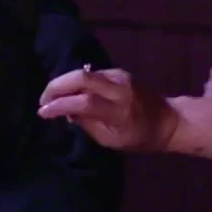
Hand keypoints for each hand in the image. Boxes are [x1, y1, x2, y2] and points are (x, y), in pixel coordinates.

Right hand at [38, 67, 175, 152]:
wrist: (168, 119)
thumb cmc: (140, 137)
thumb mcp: (112, 141)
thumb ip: (88, 125)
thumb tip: (65, 112)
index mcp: (119, 111)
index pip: (85, 102)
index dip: (61, 105)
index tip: (43, 112)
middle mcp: (119, 89)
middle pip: (82, 77)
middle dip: (57, 86)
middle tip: (43, 99)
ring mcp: (120, 76)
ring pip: (84, 72)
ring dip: (64, 82)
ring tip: (51, 96)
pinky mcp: (119, 71)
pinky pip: (91, 73)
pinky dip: (75, 81)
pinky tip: (68, 91)